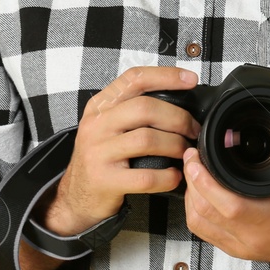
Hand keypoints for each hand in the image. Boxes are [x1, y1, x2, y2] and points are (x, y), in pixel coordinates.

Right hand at [44, 66, 201, 235]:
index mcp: (100, 106)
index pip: (134, 79)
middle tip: (193, 129)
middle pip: (145, 108)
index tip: (191, 79)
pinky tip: (174, 176)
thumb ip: (132, 109)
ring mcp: (98, 152)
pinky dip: (167, 177)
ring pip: (147, 139)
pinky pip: (146, 177)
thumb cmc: (101, 156)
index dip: (166, 76)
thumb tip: (178, 97)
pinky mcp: (105, 180)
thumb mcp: (107, 125)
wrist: (76, 194)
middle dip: (178, 118)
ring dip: (176, 145)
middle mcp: (96, 125)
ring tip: (186, 151)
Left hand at [181, 120, 269, 269]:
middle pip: (202, 212)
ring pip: (199, 224)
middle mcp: (251, 238)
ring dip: (191, 198)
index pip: (225, 204)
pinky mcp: (240, 251)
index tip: (195, 156)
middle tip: (191, 158)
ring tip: (194, 174)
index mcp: (268, 222)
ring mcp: (243, 247)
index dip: (202, 179)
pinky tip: (202, 195)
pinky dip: (198, 212)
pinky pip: (206, 233)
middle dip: (190, 182)